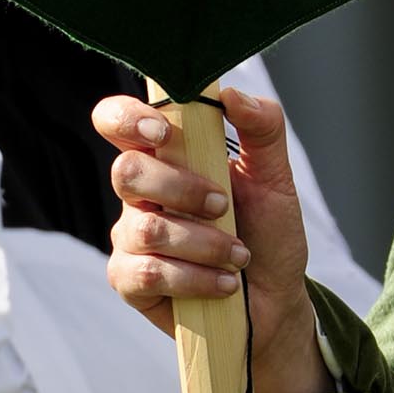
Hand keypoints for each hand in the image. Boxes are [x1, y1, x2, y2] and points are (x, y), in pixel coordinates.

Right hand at [97, 84, 333, 392]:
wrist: (275, 299)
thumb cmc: (268, 233)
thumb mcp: (276, 178)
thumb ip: (263, 128)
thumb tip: (231, 93)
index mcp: (167, 157)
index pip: (117, 121)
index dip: (127, 118)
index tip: (163, 131)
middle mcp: (141, 193)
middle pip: (126, 172)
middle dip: (182, 190)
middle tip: (224, 207)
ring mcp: (131, 237)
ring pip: (146, 228)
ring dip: (204, 244)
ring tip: (238, 256)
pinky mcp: (130, 281)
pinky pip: (146, 273)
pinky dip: (194, 278)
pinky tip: (223, 284)